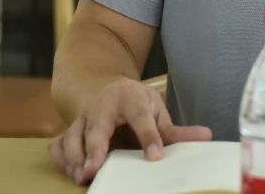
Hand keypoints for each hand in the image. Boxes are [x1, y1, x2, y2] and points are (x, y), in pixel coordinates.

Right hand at [48, 77, 211, 184]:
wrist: (103, 87)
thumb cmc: (133, 102)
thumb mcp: (155, 108)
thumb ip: (175, 129)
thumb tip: (206, 137)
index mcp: (130, 98)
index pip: (141, 117)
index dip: (149, 137)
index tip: (155, 157)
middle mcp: (102, 107)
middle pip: (97, 127)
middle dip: (95, 149)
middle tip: (94, 170)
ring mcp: (82, 118)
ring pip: (72, 136)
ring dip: (74, 158)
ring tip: (82, 177)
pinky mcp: (69, 130)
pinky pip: (58, 144)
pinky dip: (61, 159)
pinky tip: (70, 173)